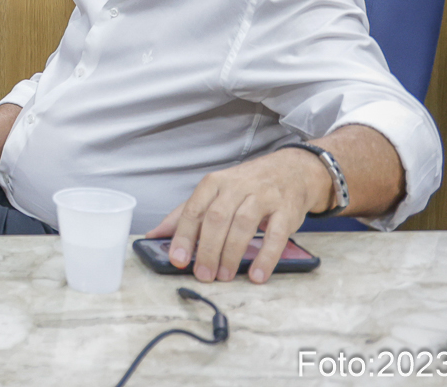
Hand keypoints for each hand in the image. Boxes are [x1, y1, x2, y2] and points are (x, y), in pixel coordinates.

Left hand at [144, 149, 330, 282]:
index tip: (177, 259)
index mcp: (214, 182)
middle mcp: (237, 186)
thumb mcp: (214, 192)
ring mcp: (263, 197)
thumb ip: (186, 213)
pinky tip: (256, 274)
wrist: (292, 170)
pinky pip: (276, 235)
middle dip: (207, 249)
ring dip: (231, 253)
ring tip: (224, 276)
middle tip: (203, 274)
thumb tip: (154, 235)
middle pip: (217, 218)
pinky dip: (265, 257)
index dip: (184, 236)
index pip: (194, 209)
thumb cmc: (246, 186)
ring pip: (243, 224)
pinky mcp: (286, 211)